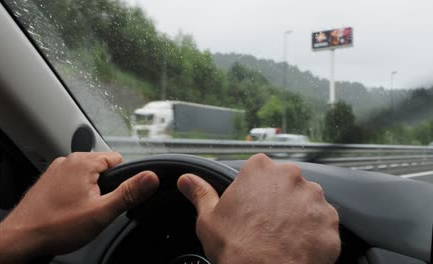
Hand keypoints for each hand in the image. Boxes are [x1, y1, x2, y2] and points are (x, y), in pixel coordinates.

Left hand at [0, 152, 158, 262]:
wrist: (20, 238)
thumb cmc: (55, 226)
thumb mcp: (101, 212)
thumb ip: (129, 193)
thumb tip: (151, 178)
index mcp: (83, 162)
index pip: (118, 160)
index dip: (121, 181)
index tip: (113, 197)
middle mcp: (68, 161)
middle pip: (102, 169)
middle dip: (104, 188)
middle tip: (95, 209)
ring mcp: (56, 170)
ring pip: (87, 176)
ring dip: (89, 192)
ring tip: (80, 213)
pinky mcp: (48, 181)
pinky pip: (72, 183)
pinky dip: (75, 195)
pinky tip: (68, 212)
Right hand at [177, 153, 339, 263]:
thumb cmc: (236, 246)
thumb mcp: (209, 218)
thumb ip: (200, 193)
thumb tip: (186, 179)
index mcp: (260, 169)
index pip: (259, 170)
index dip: (254, 190)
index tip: (250, 206)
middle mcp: (291, 176)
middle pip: (285, 183)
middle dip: (277, 199)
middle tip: (265, 223)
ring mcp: (314, 198)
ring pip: (306, 201)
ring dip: (297, 214)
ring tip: (282, 237)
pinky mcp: (331, 220)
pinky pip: (323, 222)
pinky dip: (313, 232)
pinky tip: (298, 246)